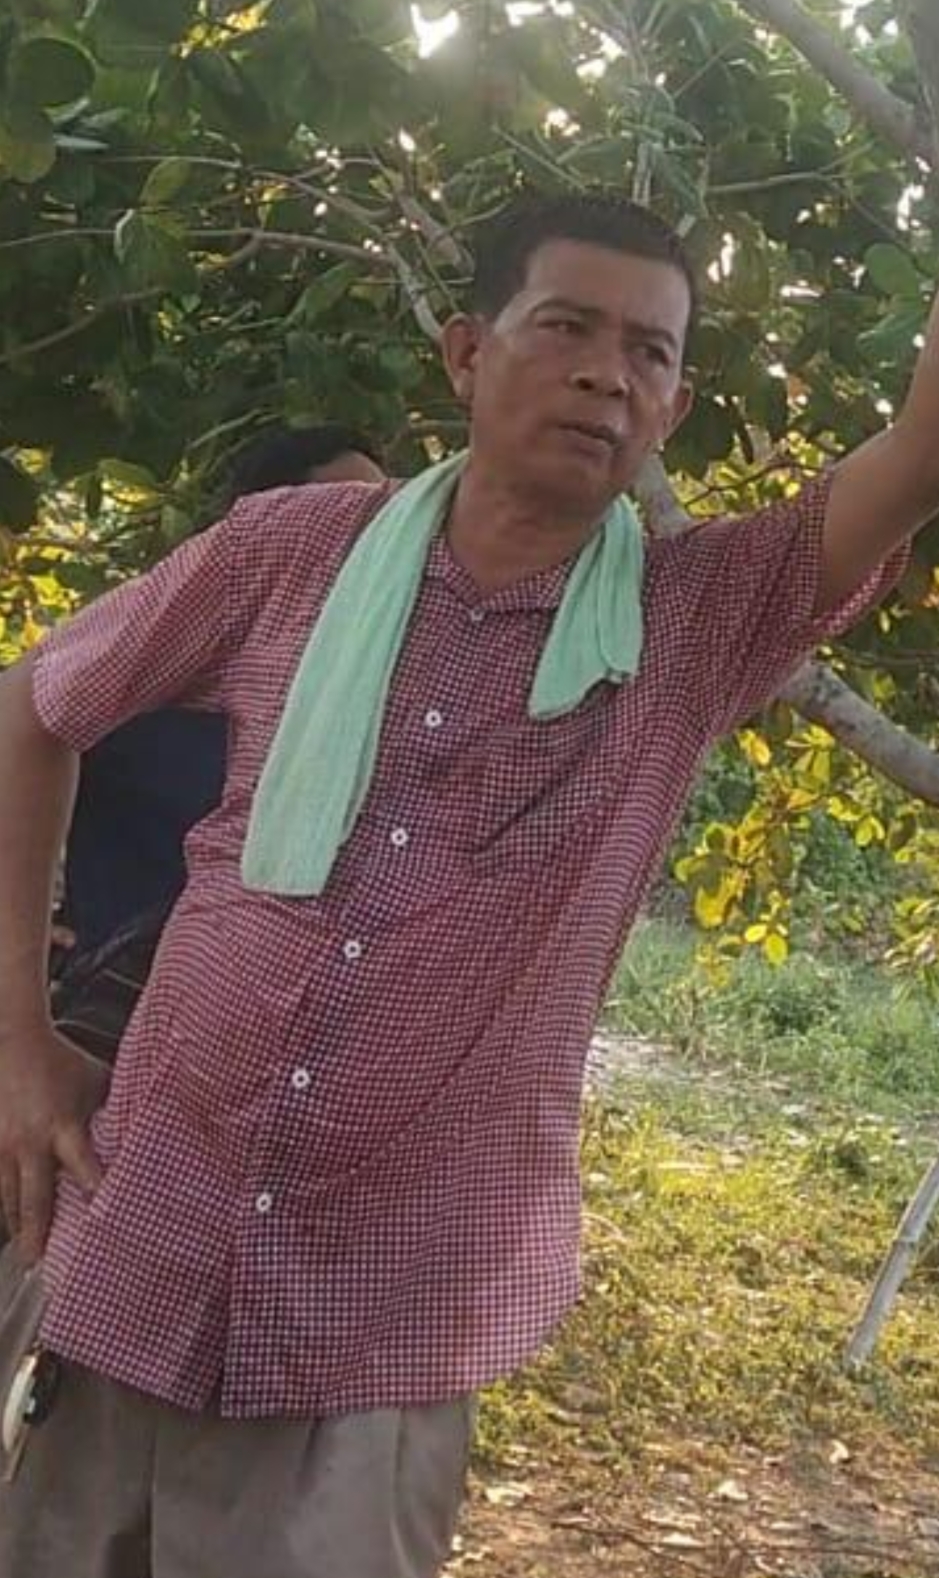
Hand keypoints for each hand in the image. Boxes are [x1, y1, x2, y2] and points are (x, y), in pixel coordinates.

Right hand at [0, 1025, 109, 1262]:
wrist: (11, 1041)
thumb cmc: (62, 1061)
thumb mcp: (95, 1082)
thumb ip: (113, 1110)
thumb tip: (147, 1129)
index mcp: (64, 1126)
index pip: (83, 1166)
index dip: (95, 1190)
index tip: (105, 1220)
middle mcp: (31, 1142)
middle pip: (34, 1197)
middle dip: (37, 1233)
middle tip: (37, 1264)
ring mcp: (3, 1145)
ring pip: (8, 1196)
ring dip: (18, 1226)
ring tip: (26, 1255)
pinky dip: (4, 1206)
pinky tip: (12, 1225)